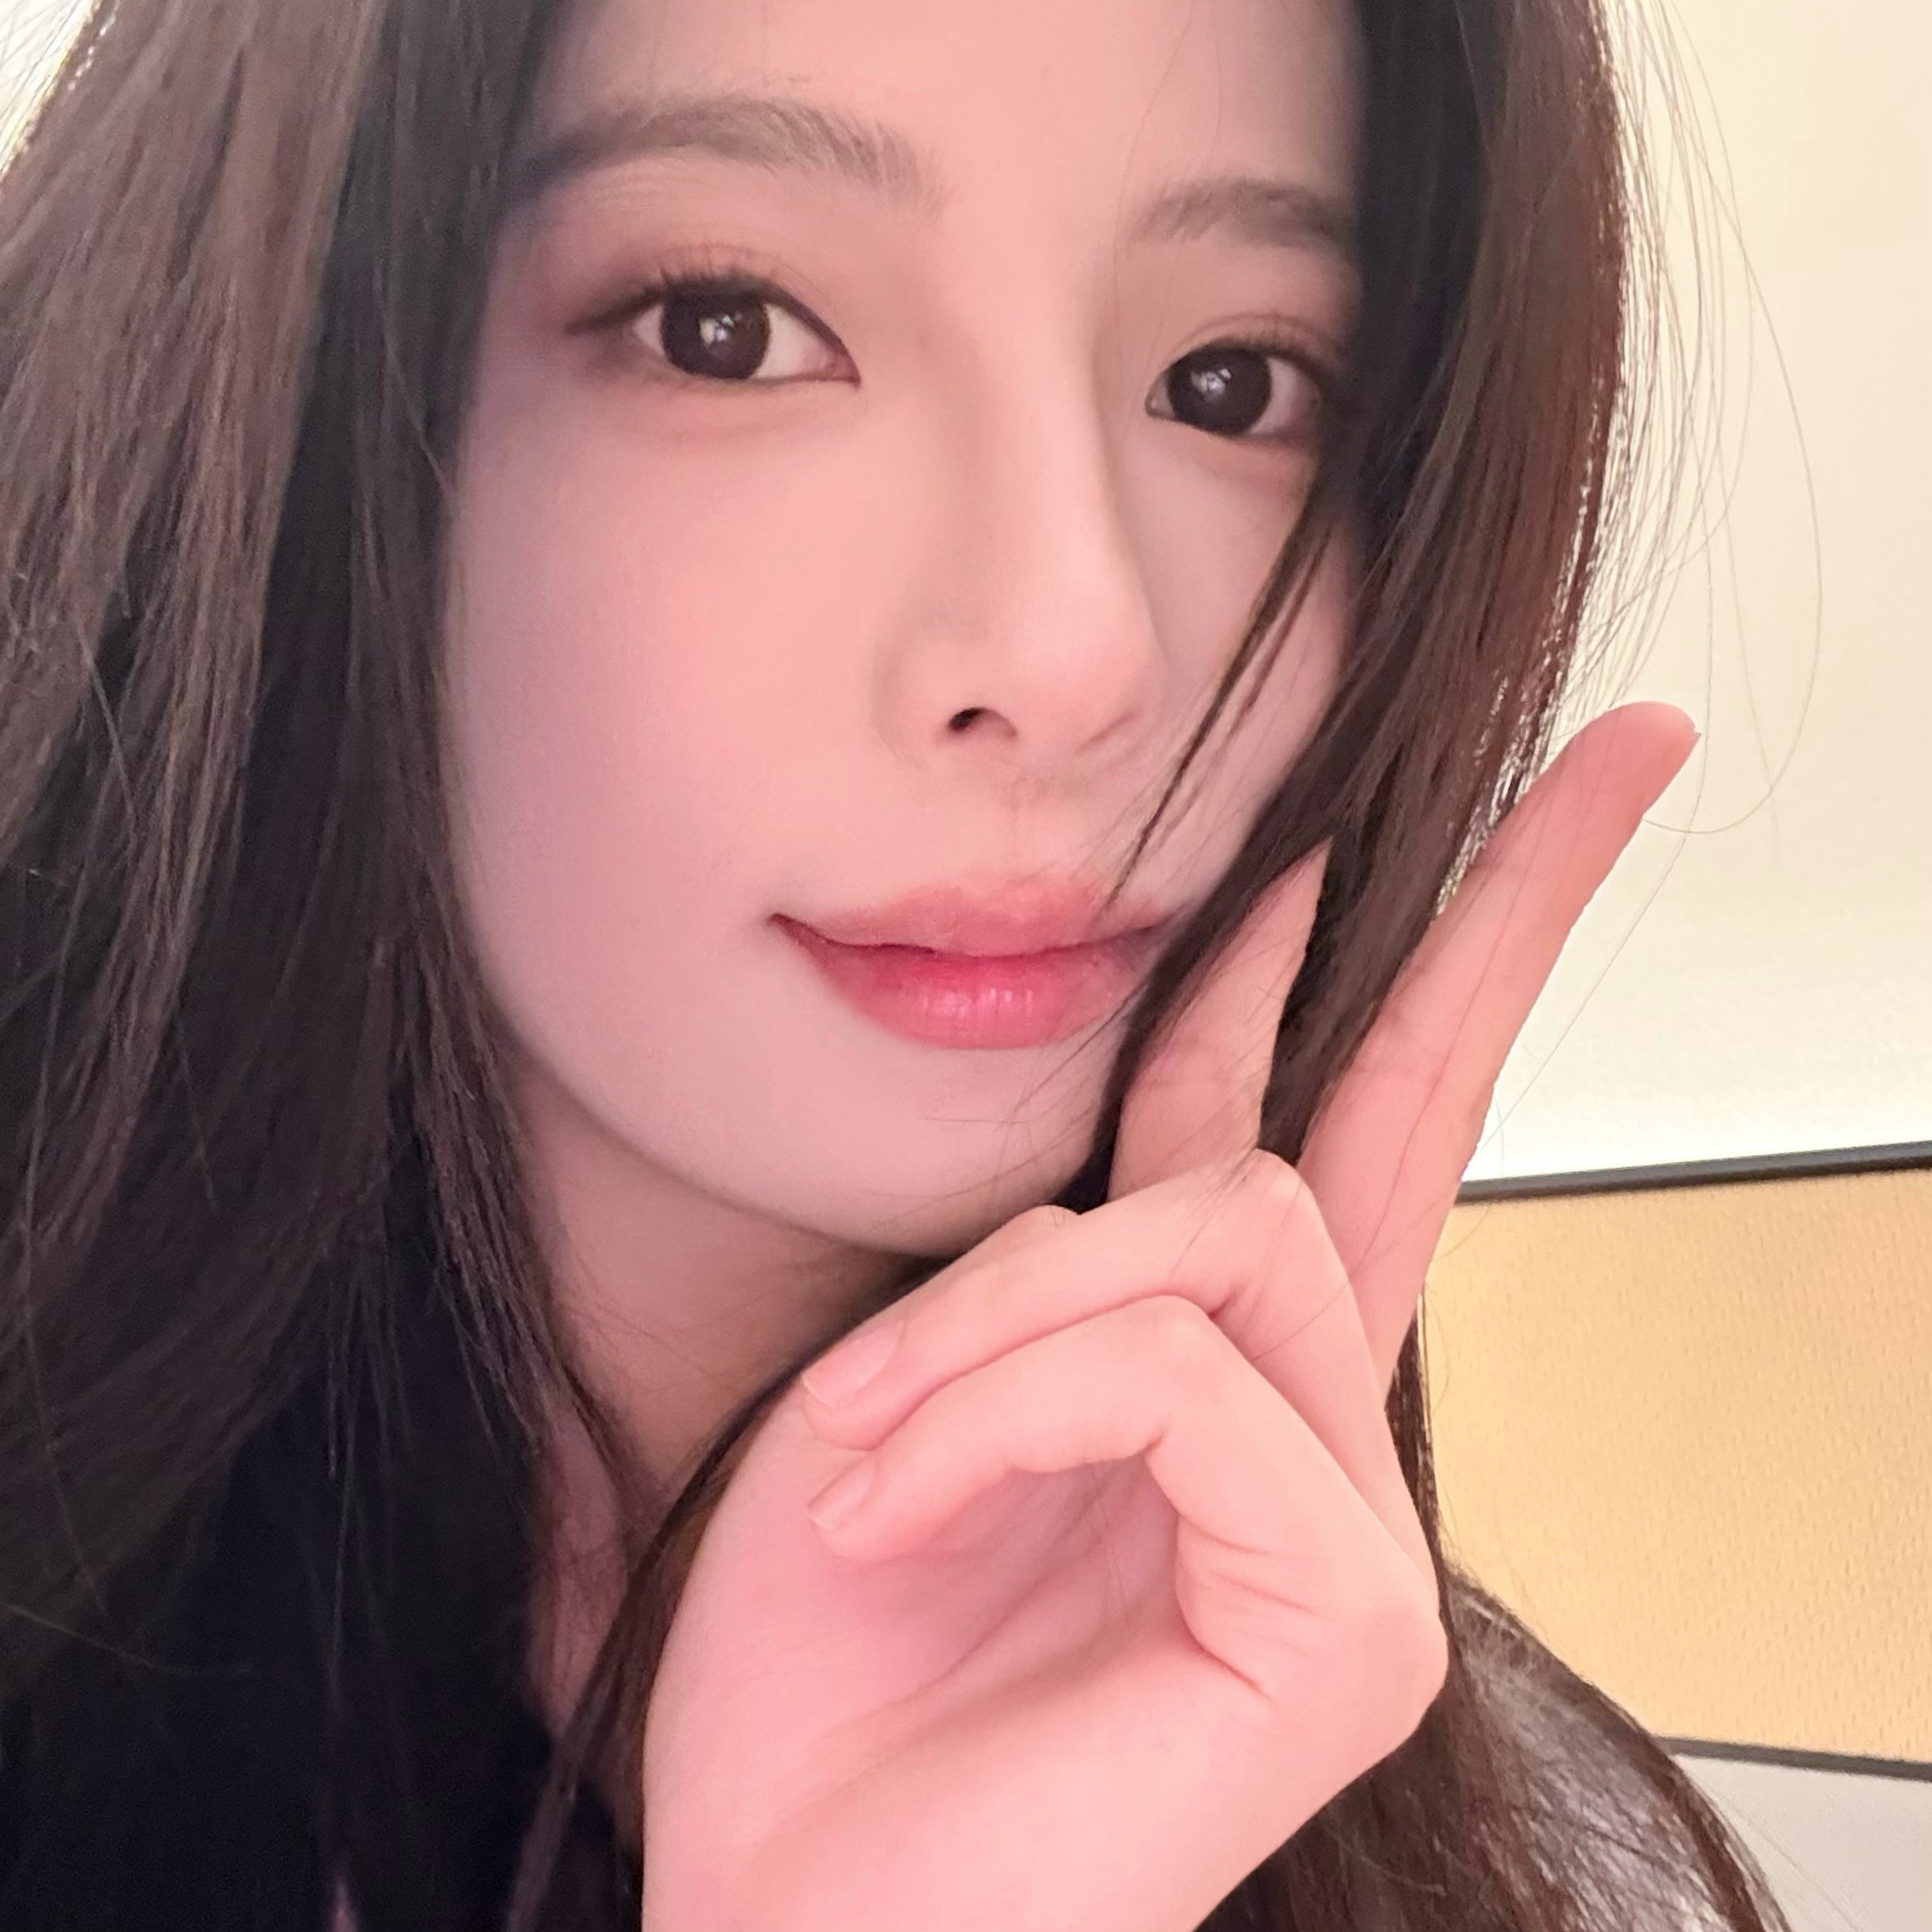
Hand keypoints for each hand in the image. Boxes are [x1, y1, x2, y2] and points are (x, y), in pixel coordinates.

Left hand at [636, 703, 1696, 1931]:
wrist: (782, 1904)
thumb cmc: (826, 1670)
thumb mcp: (916, 1382)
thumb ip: (1058, 1244)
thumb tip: (1176, 1068)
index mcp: (1214, 1363)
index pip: (1351, 1103)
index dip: (1438, 929)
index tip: (1555, 777)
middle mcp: (1316, 1420)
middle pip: (1411, 1103)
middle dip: (1499, 909)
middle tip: (1622, 750)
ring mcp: (1350, 1520)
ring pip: (1221, 1225)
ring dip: (996, 1312)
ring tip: (863, 1447)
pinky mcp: (1349, 1615)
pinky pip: (1172, 1377)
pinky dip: (994, 1412)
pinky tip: (894, 1509)